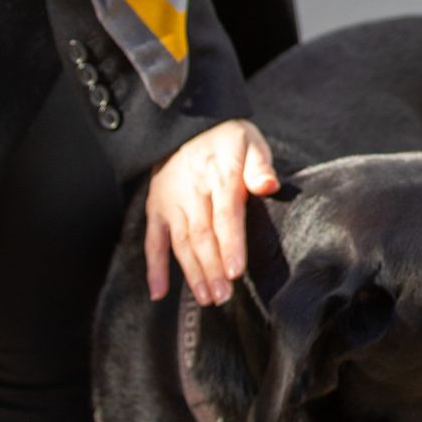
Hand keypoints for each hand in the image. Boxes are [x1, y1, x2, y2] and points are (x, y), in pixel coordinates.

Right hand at [146, 119, 279, 305]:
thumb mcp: (250, 141)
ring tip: (205, 298)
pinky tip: (159, 293)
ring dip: (191, 273)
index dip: (231, 244)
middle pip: (202, 236)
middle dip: (212, 269)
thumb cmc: (227, 138)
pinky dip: (154, 268)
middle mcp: (192, 193)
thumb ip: (260, 165)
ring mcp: (171, 203)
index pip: (226, 215)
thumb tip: (269, 186)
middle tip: (223, 296)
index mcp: (219, 177)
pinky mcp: (156, 209)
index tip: (236, 271)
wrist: (186, 123)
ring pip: (180, 243)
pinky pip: (152, 241)